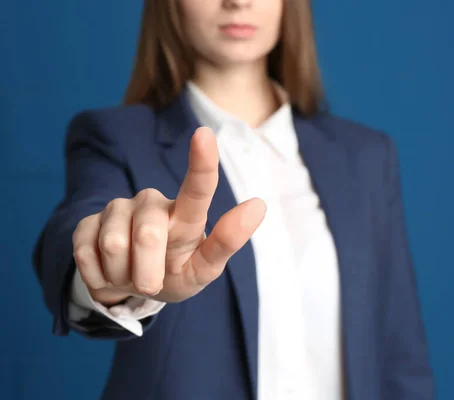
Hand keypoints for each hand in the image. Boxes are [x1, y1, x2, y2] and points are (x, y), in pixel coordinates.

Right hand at [72, 127, 265, 305]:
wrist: (133, 288)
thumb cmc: (177, 272)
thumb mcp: (203, 270)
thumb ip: (227, 241)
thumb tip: (259, 204)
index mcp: (186, 214)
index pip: (197, 188)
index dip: (201, 163)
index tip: (204, 135)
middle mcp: (153, 203)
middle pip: (149, 235)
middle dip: (148, 272)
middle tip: (152, 284)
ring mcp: (117, 209)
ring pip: (113, 245)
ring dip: (123, 275)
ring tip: (131, 273)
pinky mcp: (86, 223)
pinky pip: (86, 254)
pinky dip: (100, 277)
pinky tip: (109, 272)